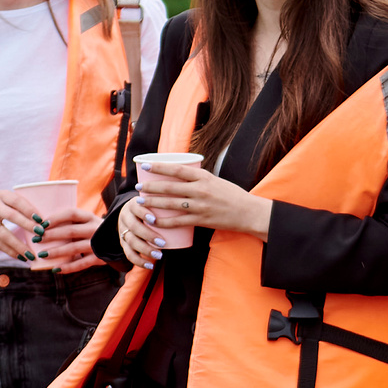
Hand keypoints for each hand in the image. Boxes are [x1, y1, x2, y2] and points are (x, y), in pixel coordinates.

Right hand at [0, 189, 41, 261]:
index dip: (30, 210)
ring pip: (5, 234)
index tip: (41, 219)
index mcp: (0, 195)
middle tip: (41, 234)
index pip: (18, 201)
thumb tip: (37, 218)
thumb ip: (14, 204)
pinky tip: (19, 256)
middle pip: (13, 216)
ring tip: (31, 254)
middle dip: (28, 226)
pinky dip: (9, 250)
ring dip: (19, 245)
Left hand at [27, 209, 103, 272]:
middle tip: (37, 239)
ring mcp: (97, 244)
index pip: (71, 213)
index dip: (56, 218)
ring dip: (56, 252)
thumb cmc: (94, 231)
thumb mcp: (87, 222)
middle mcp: (94, 229)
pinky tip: (56, 269)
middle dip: (51, 235)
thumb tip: (44, 226)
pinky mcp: (99, 258)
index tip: (42, 223)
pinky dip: (67, 267)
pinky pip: (81, 264)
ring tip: (42, 254)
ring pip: (74, 248)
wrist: (118, 242)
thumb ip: (71, 223)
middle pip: (70, 231)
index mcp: (90, 217)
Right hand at [117, 195, 169, 266]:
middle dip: (147, 236)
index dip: (143, 214)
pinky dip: (139, 261)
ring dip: (145, 250)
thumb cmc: (151, 206)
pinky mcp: (123, 243)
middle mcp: (125, 218)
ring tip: (159, 255)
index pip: (135, 208)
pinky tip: (150, 266)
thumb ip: (170, 198)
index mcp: (133, 205)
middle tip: (162, 242)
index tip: (155, 219)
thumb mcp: (155, 199)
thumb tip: (194, 200)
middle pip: (133, 227)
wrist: (131, 213)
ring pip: (130, 242)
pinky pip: (128, 254)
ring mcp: (122, 231)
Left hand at [138, 162, 272, 238]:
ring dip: (153, 203)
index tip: (145, 166)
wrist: (248, 212)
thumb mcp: (215, 180)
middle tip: (138, 187)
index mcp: (204, 177)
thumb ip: (198, 178)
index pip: (177, 169)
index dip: (159, 167)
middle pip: (170, 187)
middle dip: (151, 187)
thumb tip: (178, 174)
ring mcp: (200, 206)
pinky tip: (153, 221)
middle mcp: (200, 190)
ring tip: (140, 202)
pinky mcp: (201, 220)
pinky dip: (163, 222)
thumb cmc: (232, 195)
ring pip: (171, 204)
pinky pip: (178, 221)